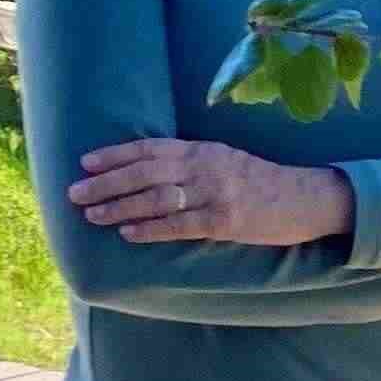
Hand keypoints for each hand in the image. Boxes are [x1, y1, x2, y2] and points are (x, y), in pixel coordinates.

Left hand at [70, 137, 355, 245]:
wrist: (305, 197)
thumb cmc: (261, 182)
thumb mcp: (225, 160)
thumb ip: (191, 163)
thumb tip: (149, 171)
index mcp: (202, 148)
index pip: (149, 148)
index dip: (115, 155)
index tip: (85, 162)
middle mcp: (205, 166)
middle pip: (145, 172)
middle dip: (106, 183)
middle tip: (75, 193)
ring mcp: (214, 193)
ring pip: (157, 198)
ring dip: (120, 206)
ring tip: (92, 215)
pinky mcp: (225, 220)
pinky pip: (180, 225)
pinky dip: (151, 228)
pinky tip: (128, 232)